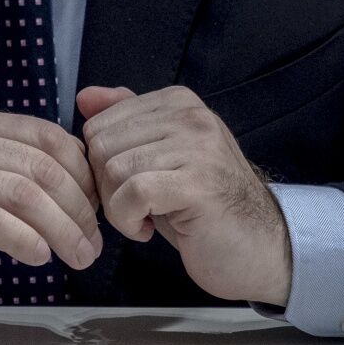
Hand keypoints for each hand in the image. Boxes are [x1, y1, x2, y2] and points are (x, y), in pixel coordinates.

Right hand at [0, 106, 103, 319]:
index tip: (98, 209)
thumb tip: (89, 186)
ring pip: (22, 193)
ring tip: (79, 257)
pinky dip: (25, 239)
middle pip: (40, 166)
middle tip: (93, 244)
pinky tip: (40, 257)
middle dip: (79, 208)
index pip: (48, 136)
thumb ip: (25, 175)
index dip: (83, 173)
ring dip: (62, 229)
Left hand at [76, 85, 292, 306]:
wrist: (259, 247)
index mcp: (178, 102)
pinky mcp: (197, 183)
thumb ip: (126, 123)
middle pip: (101, 145)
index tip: (128, 187)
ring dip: (117, 209)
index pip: (99, 123)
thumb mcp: (160, 158)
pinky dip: (128, 221)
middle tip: (134, 208)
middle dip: (106, 188)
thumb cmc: (203, 207)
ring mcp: (197, 147)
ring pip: (114, 171)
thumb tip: (84, 97)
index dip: (100, 166)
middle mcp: (189, 115)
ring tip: (144, 218)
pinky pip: (131, 195)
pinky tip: (147, 230)